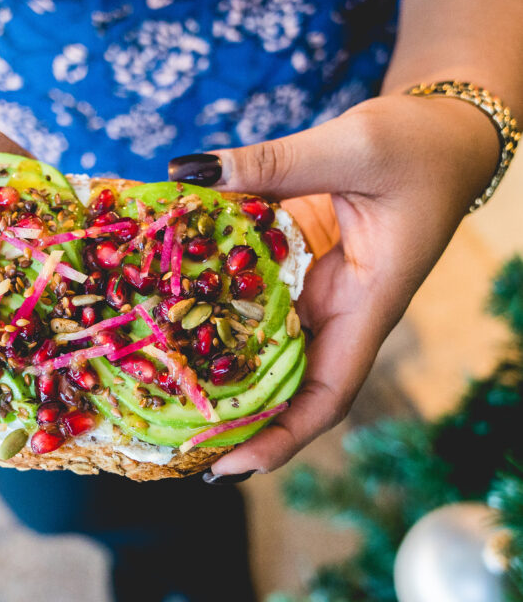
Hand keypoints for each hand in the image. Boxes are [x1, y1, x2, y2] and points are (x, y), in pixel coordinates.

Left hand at [206, 94, 499, 476]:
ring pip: (266, 344)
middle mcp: (340, 309)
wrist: (442, 132)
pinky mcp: (298, 264)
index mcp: (368, 303)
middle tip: (168, 438)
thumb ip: (272, 163)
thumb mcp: (350, 147)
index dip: (280, 438)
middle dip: (236, 418)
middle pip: (288, 384)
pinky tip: (173, 307)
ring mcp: (316, 289)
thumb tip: (186, 172)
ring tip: (159, 386)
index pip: (328, 394)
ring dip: (219, 367)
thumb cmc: (417, 146)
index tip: (226, 469)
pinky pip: (256, 296)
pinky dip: (220, 306)